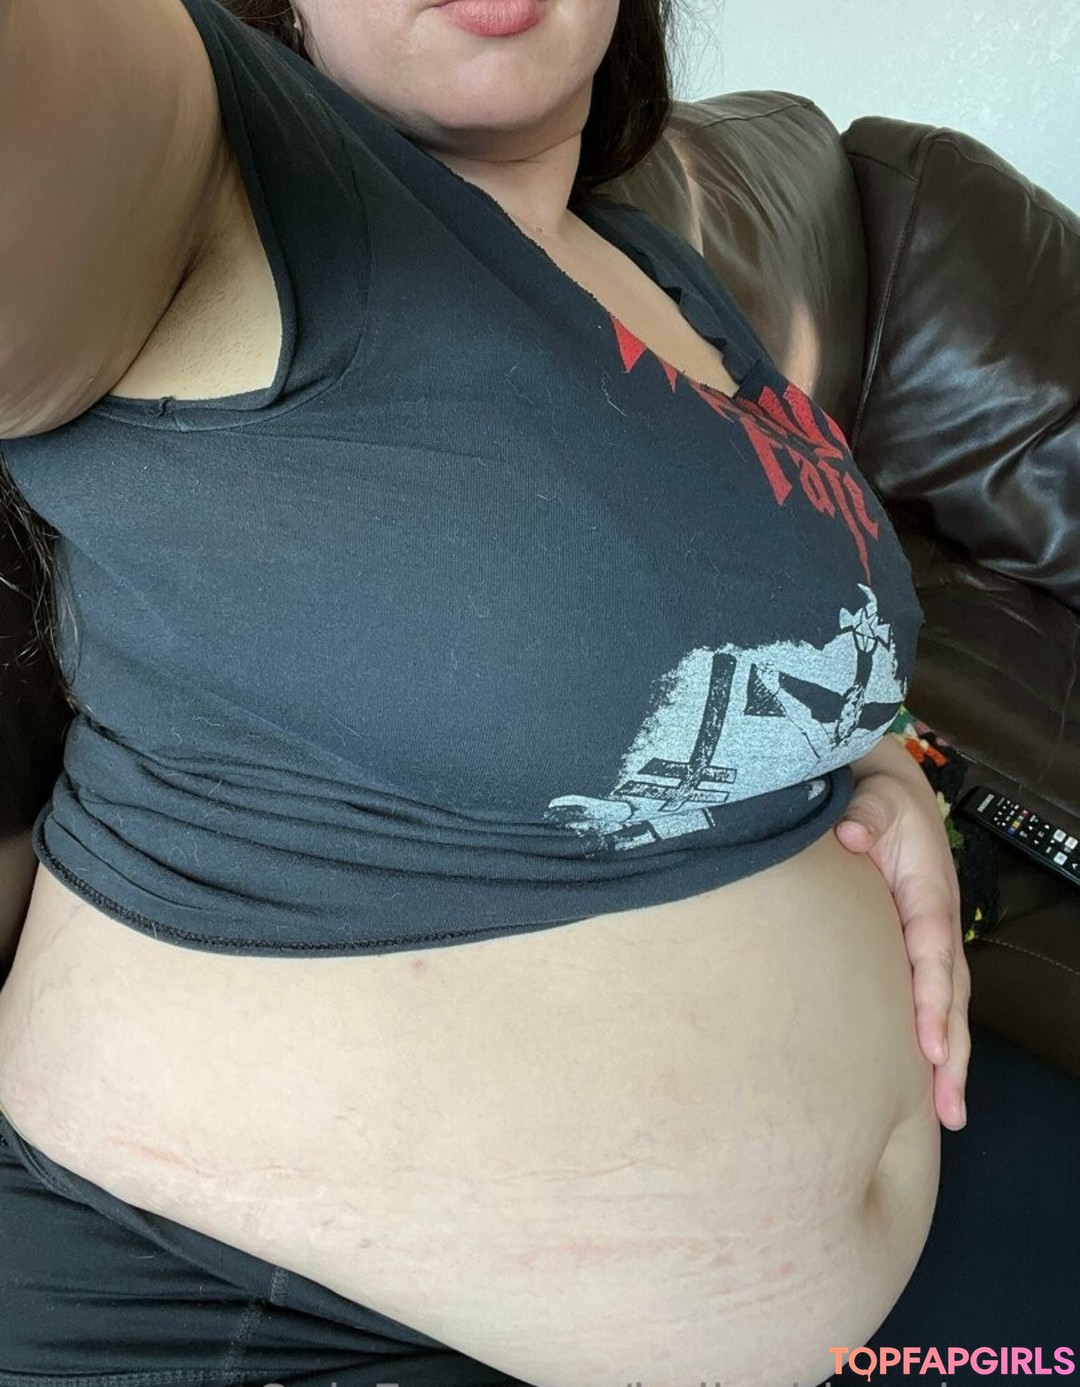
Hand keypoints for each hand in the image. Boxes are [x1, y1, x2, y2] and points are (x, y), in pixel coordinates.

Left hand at [835, 760, 970, 1130]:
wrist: (890, 793)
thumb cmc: (879, 802)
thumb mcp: (875, 798)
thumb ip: (866, 816)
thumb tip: (852, 836)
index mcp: (927, 894)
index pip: (933, 955)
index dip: (933, 1001)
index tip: (930, 1045)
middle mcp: (937, 924)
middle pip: (951, 997)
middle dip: (952, 1053)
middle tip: (949, 1108)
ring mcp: (931, 939)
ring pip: (947, 1007)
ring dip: (950, 1060)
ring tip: (949, 1114)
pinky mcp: (917, 948)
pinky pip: (929, 999)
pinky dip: (935, 1040)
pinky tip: (929, 1081)